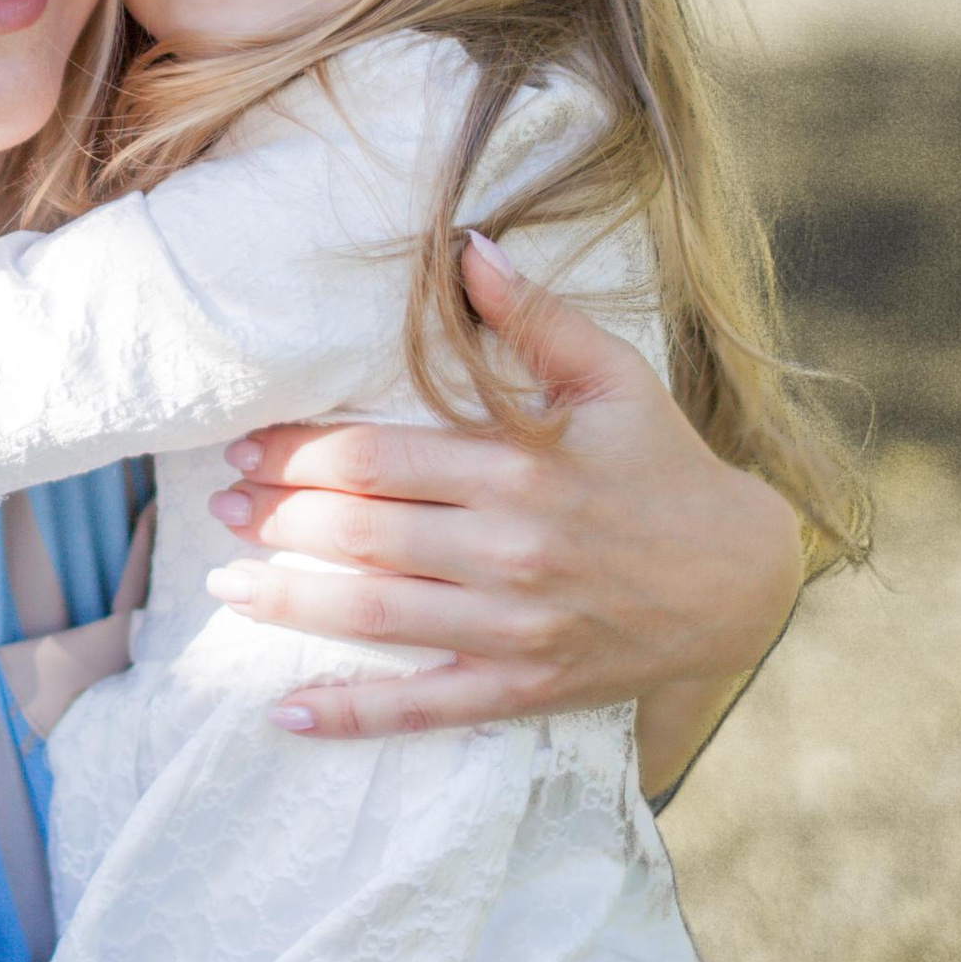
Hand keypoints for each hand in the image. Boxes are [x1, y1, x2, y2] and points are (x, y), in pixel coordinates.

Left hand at [207, 240, 802, 747]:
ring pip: (372, 615)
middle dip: (276, 519)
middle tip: (219, 507)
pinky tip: (286, 711)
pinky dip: (352, 714)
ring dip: (288, 602)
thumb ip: (535, 318)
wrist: (741, 581)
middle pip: (359, 534)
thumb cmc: (665, 468)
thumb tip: (467, 247)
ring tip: (225, 588)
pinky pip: (424, 706)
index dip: (297, 454)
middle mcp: (508, 551)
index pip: (376, 459)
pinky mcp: (523, 687)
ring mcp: (513, 628)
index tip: (248, 448)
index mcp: (519, 468)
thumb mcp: (613, 378)